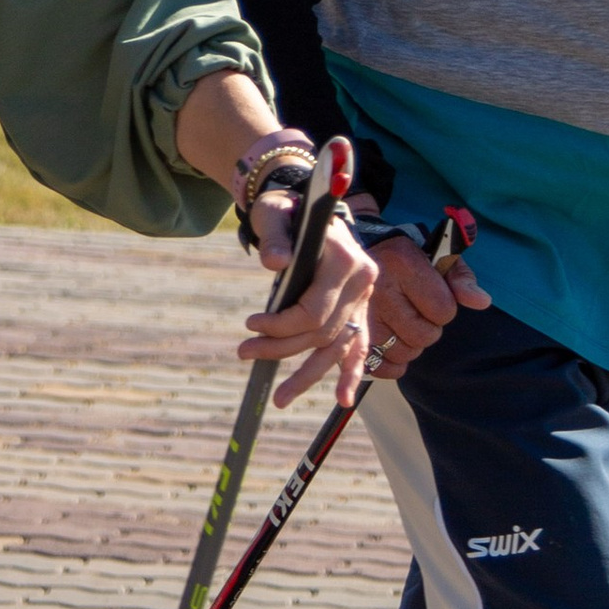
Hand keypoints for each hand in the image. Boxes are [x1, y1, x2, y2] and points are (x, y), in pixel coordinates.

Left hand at [239, 206, 376, 409]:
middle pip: (322, 331)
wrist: (308, 209)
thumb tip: (275, 263)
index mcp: (346, 260)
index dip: (281, 325)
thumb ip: (276, 236)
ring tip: (281, 398)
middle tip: (246, 352)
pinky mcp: (359, 310)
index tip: (250, 325)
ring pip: (338, 346)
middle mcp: (362, 283)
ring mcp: (363, 299)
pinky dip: (351, 373)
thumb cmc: (288, 212)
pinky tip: (343, 400)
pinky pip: (359, 347)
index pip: (314, 310)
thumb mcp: (276, 214)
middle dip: (282, 347)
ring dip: (310, 374)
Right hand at [358, 224, 490, 381]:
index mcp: (403, 263)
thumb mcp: (438, 259)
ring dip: (410, 344)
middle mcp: (379, 289)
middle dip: (428, 327)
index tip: (431, 295)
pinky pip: (383, 367)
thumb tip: (481, 301)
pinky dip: (392, 362)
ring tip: (401, 324)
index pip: (443, 309)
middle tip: (416, 311)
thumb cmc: (408, 263)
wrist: (363, 260)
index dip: (445, 307)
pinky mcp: (353, 337)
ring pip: (405, 353)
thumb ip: (462, 278)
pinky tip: (390, 343)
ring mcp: (362, 315)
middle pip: (425, 335)